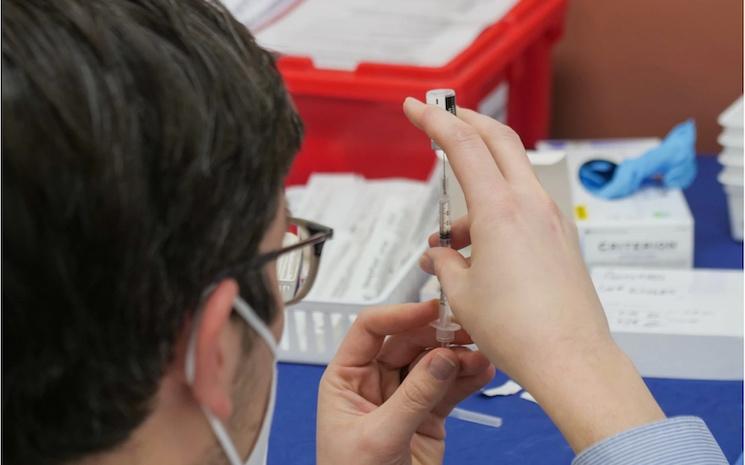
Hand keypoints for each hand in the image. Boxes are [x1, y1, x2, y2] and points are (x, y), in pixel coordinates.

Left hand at [317, 300, 493, 464]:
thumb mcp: (378, 437)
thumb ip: (412, 396)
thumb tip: (441, 358)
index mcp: (346, 378)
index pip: (370, 330)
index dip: (399, 315)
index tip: (430, 310)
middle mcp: (373, 382)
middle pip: (407, 341)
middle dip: (437, 336)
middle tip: (465, 332)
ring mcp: (402, 397)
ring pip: (432, 363)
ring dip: (457, 357)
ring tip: (480, 355)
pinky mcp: (427, 415)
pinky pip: (448, 389)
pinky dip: (467, 379)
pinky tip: (482, 371)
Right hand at [403, 98, 664, 451]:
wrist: (570, 359)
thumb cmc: (518, 330)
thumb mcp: (461, 293)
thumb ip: (445, 263)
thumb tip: (440, 256)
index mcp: (500, 209)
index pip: (462, 144)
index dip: (434, 120)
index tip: (415, 107)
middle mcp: (530, 204)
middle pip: (499, 140)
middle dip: (467, 123)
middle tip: (442, 121)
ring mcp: (551, 219)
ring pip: (510, 178)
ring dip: (476, 191)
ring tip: (449, 242)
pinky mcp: (560, 239)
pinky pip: (523, 209)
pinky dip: (497, 214)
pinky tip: (478, 253)